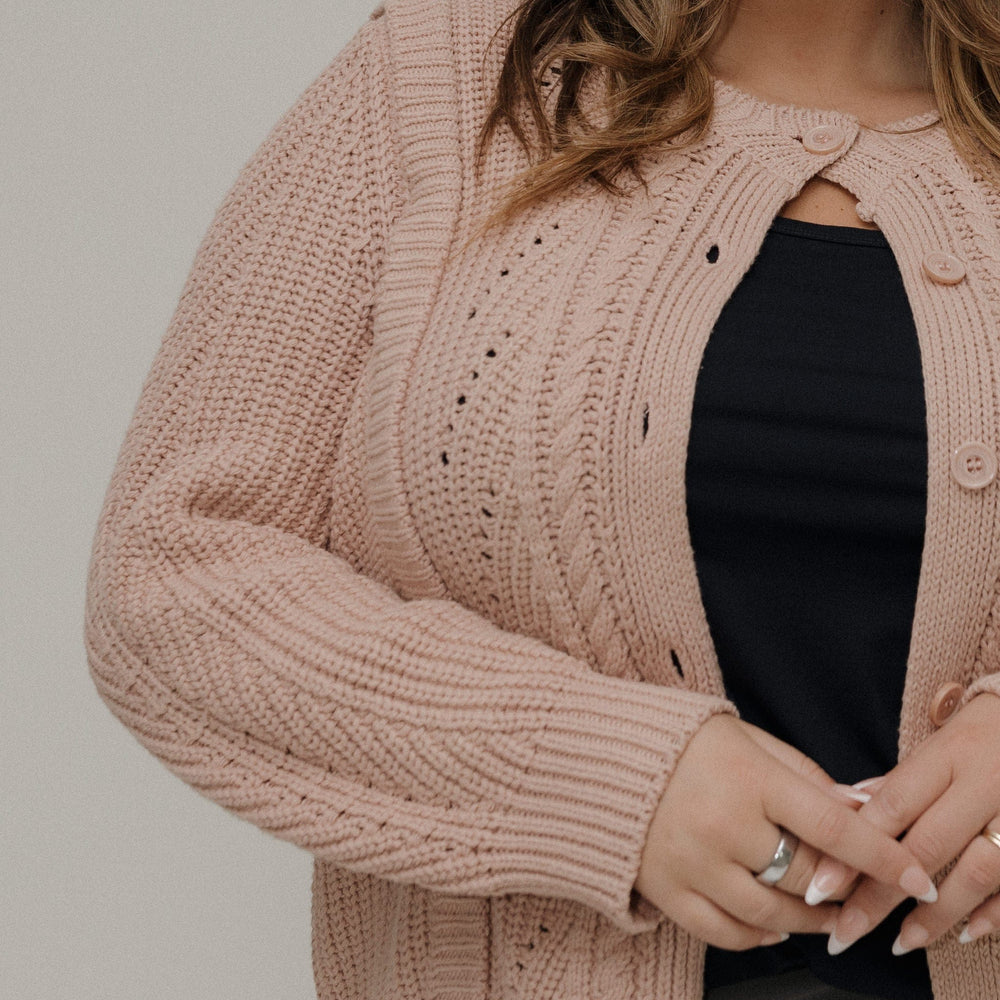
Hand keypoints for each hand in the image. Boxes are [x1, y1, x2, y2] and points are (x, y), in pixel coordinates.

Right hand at [634, 714, 936, 949]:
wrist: (594, 755)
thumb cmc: (676, 740)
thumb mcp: (744, 737)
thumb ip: (803, 774)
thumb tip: (859, 808)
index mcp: (748, 777)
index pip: (832, 827)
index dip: (881, 856)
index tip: (915, 877)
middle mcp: (722, 824)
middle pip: (805, 878)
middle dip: (839, 886)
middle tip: (855, 886)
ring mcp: (692, 862)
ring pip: (771, 916)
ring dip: (807, 920)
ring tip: (822, 912)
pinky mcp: (666, 890)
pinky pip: (725, 933)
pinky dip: (758, 936)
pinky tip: (770, 924)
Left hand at [818, 693, 999, 954]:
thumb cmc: (978, 737)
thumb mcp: (935, 747)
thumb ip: (895, 785)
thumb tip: (844, 811)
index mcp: (947, 758)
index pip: (892, 807)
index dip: (854, 849)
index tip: (820, 885)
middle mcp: (983, 786)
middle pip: (926, 847)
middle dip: (882, 895)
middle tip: (845, 932)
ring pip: (975, 873)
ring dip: (936, 915)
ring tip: (901, 942)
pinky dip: (993, 914)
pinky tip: (965, 934)